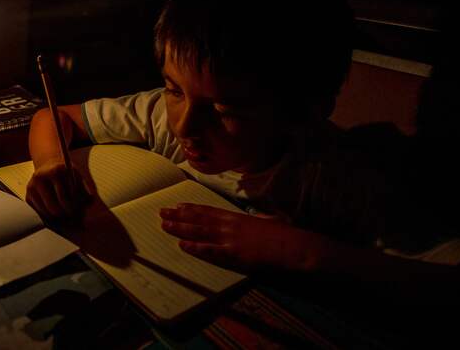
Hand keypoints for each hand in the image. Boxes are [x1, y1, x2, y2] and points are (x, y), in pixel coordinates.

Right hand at [26, 159, 92, 219]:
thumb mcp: (77, 178)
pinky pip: (39, 213)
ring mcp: (32, 186)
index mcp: (57, 171)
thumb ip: (85, 192)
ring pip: (46, 212)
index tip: (77, 213)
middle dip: (64, 216)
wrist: (49, 166)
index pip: (65, 199)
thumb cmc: (66, 175)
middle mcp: (42, 177)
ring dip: (57, 219)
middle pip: (54, 208)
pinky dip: (48, 217)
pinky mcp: (28, 194)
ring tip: (65, 216)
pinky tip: (55, 214)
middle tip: (71, 217)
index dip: (73, 209)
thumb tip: (89, 205)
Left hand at [159, 203, 329, 272]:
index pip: (210, 211)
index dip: (192, 209)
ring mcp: (232, 239)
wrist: (298, 247)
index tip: (178, 205)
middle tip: (162, 212)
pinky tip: (182, 245)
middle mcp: (232, 225)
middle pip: (200, 219)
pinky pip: (211, 251)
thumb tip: (262, 217)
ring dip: (181, 229)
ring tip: (164, 225)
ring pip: (200, 232)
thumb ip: (261, 220)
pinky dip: (195, 248)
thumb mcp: (271, 222)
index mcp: (240, 218)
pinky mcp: (235, 254)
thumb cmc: (288, 236)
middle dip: (179, 216)